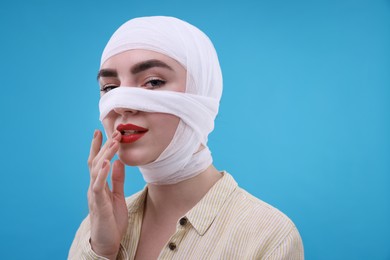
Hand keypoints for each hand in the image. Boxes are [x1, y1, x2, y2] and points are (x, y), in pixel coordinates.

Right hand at [87, 130, 127, 258]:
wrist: (108, 241)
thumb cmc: (112, 219)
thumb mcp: (118, 195)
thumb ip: (117, 179)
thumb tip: (119, 162)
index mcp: (99, 184)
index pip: (97, 162)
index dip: (99, 147)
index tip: (100, 131)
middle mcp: (94, 187)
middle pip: (96, 162)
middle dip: (105, 146)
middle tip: (113, 132)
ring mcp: (94, 195)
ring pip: (96, 171)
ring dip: (105, 155)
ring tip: (112, 142)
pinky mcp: (98, 204)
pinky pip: (98, 186)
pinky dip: (101, 174)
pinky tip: (106, 163)